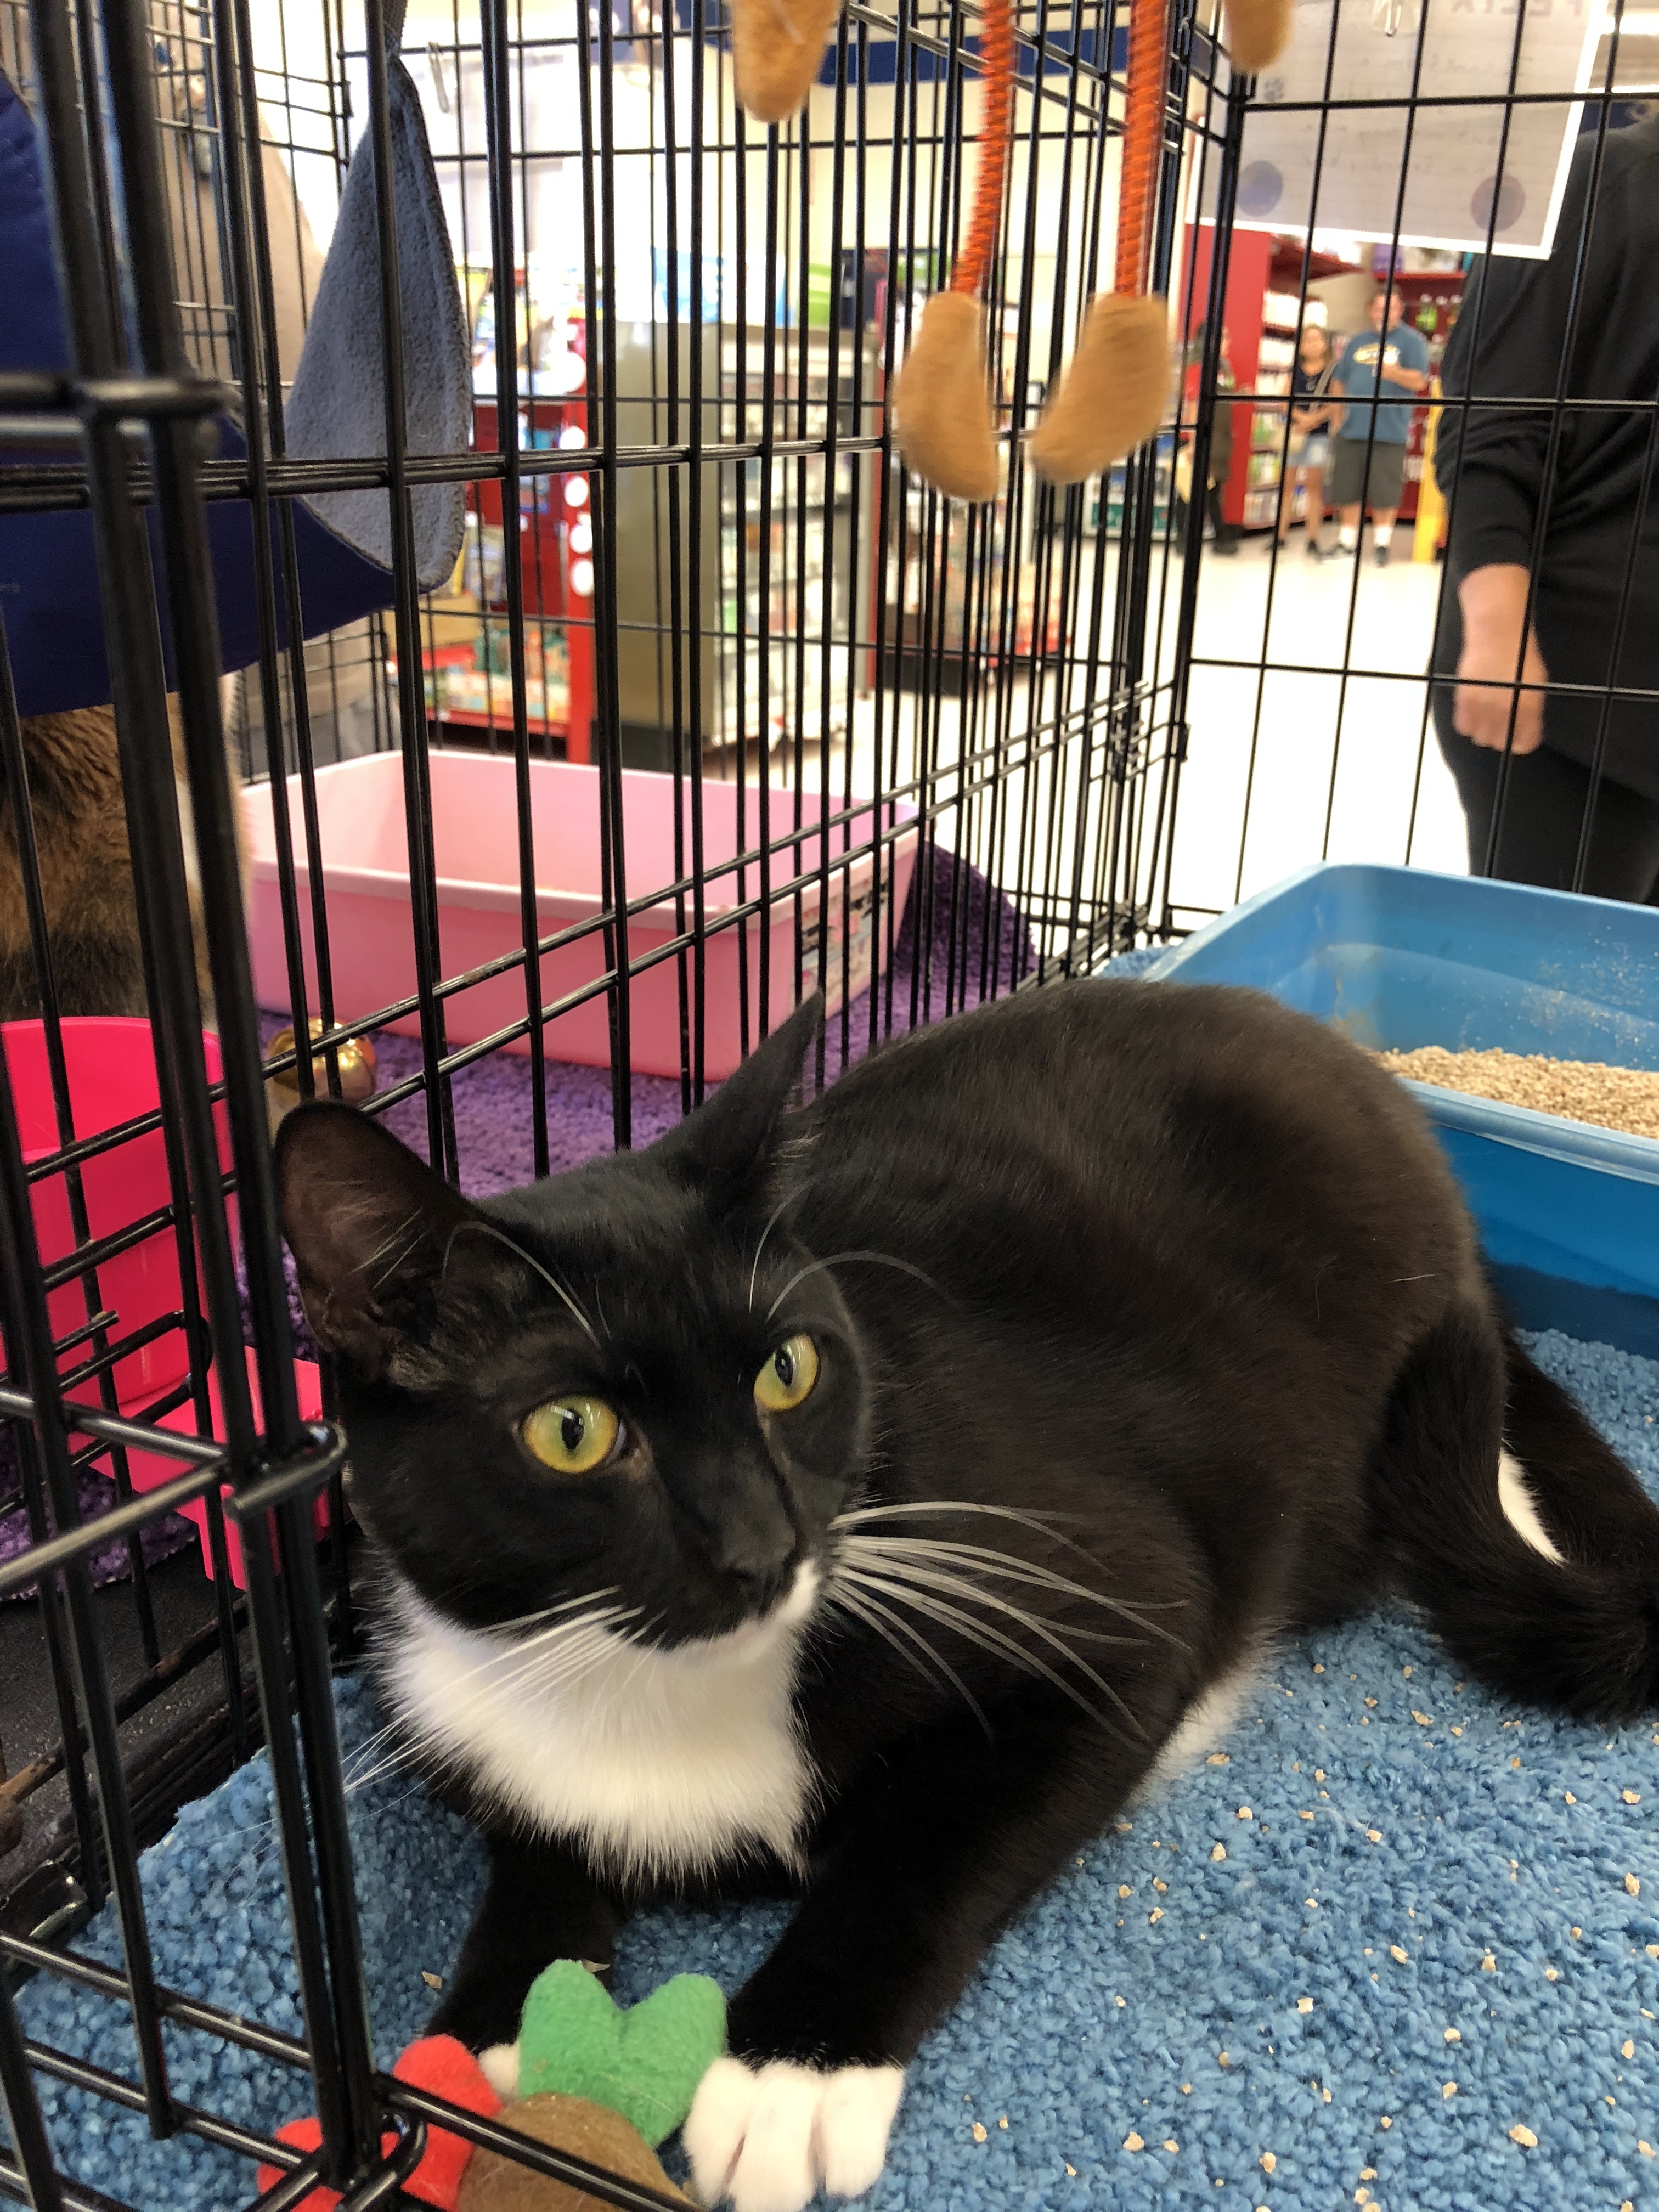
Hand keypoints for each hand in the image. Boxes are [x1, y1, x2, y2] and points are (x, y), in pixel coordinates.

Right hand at [1453, 564, 1548, 753]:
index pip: (1525, 744)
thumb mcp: (1536, 685)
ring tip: (1486, 716)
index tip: (1520, 734)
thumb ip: (1530, 710)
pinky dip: (1468, 722)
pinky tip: (1474, 710)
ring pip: (1480, 737)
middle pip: (1500, 743)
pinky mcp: (1464, 701)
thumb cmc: (1521, 655)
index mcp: (1530, 708)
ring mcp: (1484, 707)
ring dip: (1483, 730)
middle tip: (1501, 723)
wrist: (1497, 633)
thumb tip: (1522, 728)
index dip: (1523, 741)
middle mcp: (1506, 711)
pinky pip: (1463, 726)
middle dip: (1501, 736)